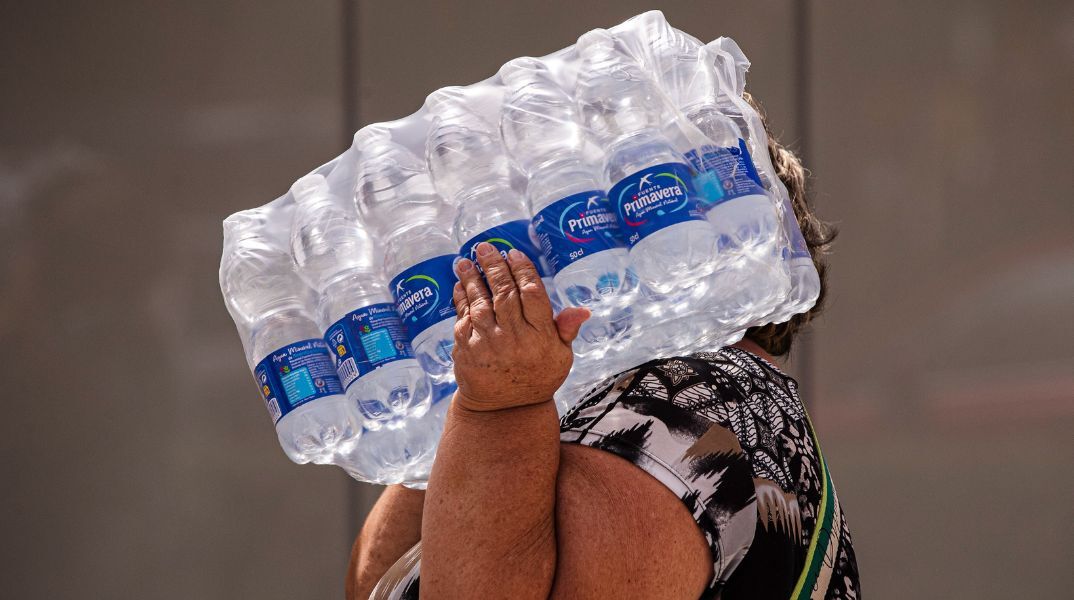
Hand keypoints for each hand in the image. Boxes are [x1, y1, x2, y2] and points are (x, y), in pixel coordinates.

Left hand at [451, 242, 589, 411]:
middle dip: (494, 266)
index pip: (533, 294)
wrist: (505, 410)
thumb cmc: (537, 377)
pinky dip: (461, 299)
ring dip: (472, 279)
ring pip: (480, 302)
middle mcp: (515, 338)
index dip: (523, 270)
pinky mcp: (467, 350)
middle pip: (504, 293)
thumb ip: (566, 330)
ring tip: (465, 260)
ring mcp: (489, 343)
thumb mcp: (560, 357)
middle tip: (486, 247)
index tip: (514, 254)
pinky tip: (460, 285)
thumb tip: (582, 310)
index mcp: (541, 336)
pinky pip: (463, 318)